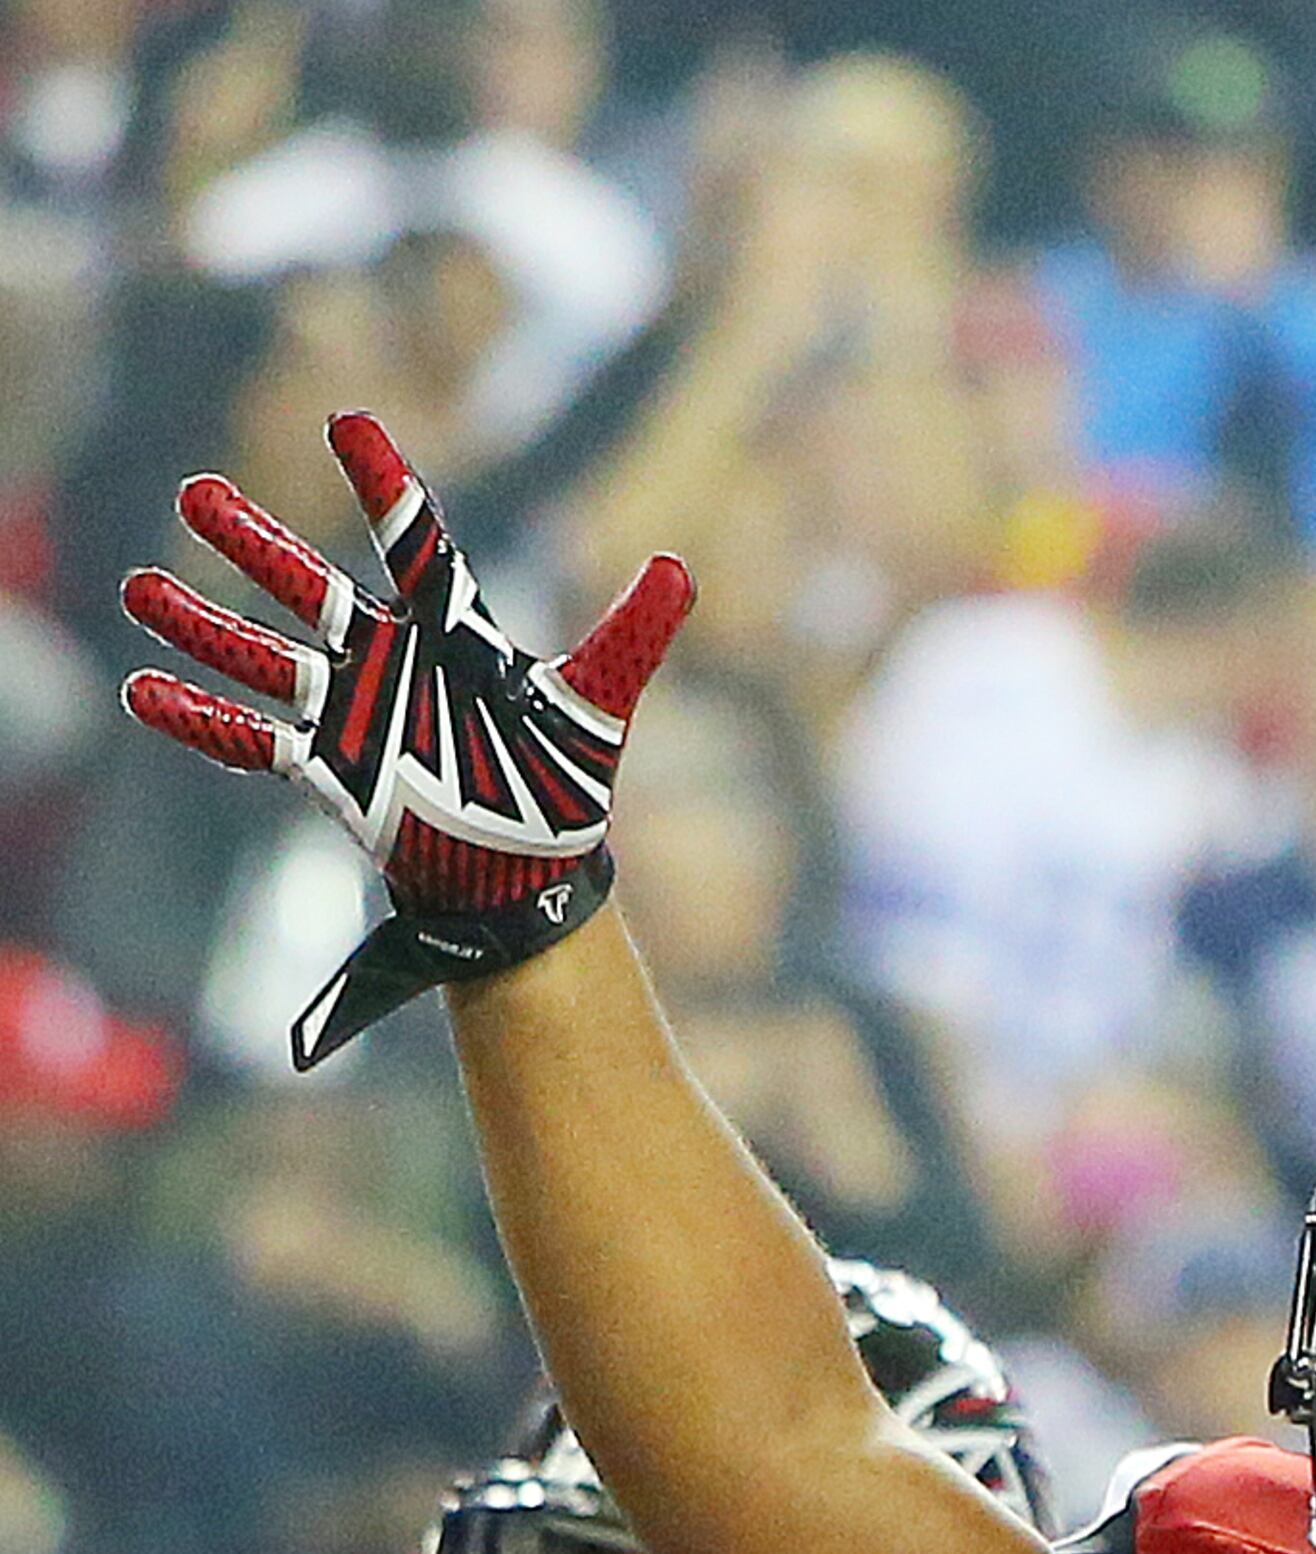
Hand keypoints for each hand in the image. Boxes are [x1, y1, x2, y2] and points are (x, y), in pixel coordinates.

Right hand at [120, 409, 690, 1066]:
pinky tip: (143, 691)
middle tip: (197, 492)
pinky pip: (253, 739)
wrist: (531, 875)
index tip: (348, 420)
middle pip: (311, 587)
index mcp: (450, 633)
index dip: (383, 484)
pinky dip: (202, 720)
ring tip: (136, 585)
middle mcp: (388, 660)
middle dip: (256, 544)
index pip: (413, 542)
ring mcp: (351, 711)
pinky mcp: (330, 768)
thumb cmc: (563, 785)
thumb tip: (681, 568)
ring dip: (202, 624)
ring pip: (264, 653)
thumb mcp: (600, 704)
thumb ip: (632, 637)